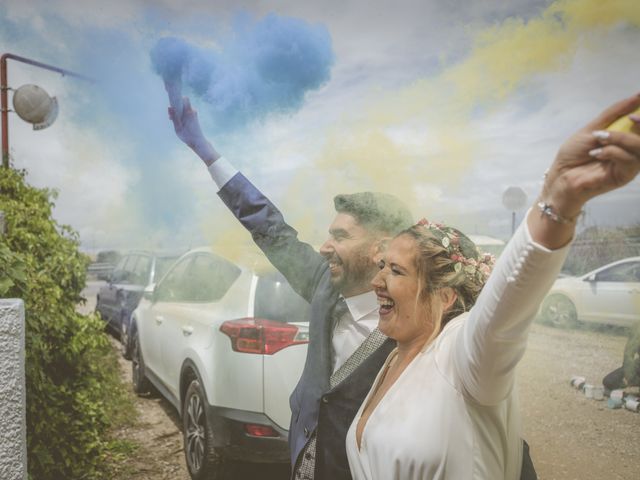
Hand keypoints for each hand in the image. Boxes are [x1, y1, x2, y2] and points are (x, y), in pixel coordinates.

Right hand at [168, 96, 218, 165]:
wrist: (198, 142)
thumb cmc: (188, 136)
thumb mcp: (178, 127)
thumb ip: (174, 117)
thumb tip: (169, 107)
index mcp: (189, 112)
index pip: (185, 98)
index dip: (178, 98)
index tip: (171, 102)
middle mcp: (192, 111)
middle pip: (182, 103)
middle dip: (175, 107)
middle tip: (170, 116)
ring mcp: (193, 114)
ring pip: (183, 108)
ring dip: (177, 112)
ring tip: (173, 121)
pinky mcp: (193, 117)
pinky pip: (185, 112)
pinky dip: (180, 115)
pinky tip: (177, 123)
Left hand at [544, 94, 639, 215]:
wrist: (560, 175)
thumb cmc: (574, 154)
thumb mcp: (592, 129)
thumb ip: (614, 113)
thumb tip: (637, 95)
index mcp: (627, 138)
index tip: (639, 101)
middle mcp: (632, 151)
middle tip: (630, 118)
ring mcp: (630, 165)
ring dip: (621, 138)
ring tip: (600, 138)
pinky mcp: (624, 176)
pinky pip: (629, 160)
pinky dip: (613, 151)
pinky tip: (596, 153)